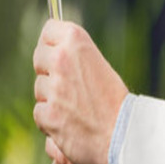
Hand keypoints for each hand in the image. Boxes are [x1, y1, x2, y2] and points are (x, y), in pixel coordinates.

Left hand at [33, 19, 127, 163]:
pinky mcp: (48, 113)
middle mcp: (61, 59)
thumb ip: (75, 56)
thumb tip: (51, 49)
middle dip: (49, 71)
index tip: (60, 52)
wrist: (125, 134)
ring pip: (39, 88)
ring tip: (77, 108)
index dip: (54, 43)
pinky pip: (39, 113)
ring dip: (51, 98)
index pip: (49, 29)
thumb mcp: (99, 66)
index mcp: (76, 41)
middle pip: (39, 57)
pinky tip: (70, 124)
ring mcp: (54, 87)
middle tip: (72, 85)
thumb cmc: (115, 102)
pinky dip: (51, 121)